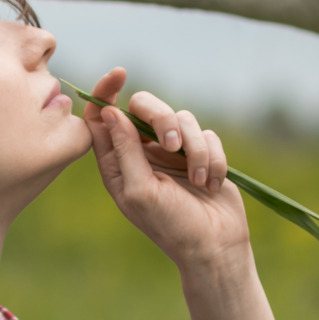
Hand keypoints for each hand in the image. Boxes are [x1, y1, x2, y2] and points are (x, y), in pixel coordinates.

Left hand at [83, 68, 248, 272]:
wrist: (215, 246)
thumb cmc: (171, 226)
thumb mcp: (140, 191)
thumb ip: (124, 151)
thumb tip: (109, 112)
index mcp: (117, 162)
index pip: (103, 117)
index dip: (105, 91)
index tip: (119, 73)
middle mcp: (143, 152)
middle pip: (145, 106)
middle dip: (162, 119)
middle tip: (171, 144)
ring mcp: (173, 152)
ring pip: (182, 118)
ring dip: (196, 149)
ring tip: (199, 180)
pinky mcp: (202, 154)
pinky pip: (208, 134)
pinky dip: (213, 157)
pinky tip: (213, 183)